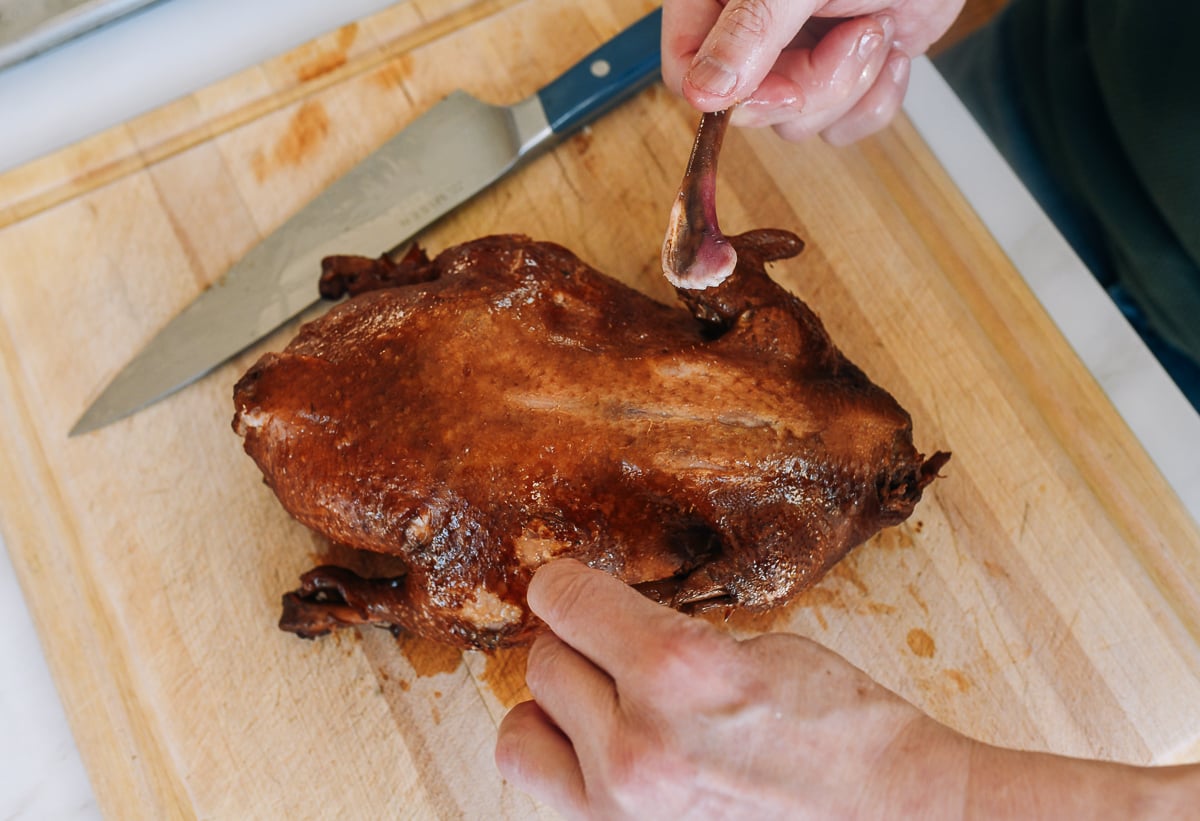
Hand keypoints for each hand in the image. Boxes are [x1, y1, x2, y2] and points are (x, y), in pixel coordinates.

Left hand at [493, 559, 971, 818]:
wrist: (894, 818)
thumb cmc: (846, 731)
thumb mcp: (756, 649)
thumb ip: (664, 638)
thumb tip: (602, 629)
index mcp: (676, 669)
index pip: (562, 600)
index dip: (566, 585)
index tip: (570, 587)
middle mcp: (636, 746)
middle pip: (544, 664)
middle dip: (578, 649)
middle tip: (616, 652)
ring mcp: (622, 813)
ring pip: (521, 735)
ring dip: (557, 713)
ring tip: (603, 707)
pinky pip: (553, 792)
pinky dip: (572, 766)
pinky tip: (618, 753)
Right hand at [661, 0, 965, 142]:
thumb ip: (749, 31)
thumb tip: (702, 92)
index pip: (685, 68)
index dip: (731, 94)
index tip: (780, 86)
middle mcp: (752, 30)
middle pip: (749, 106)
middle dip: (812, 84)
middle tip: (854, 33)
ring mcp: (797, 55)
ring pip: (796, 122)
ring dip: (850, 86)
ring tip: (876, 26)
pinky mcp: (840, 77)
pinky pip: (838, 128)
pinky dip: (875, 101)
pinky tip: (894, 51)